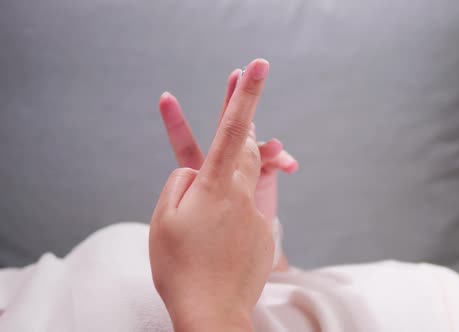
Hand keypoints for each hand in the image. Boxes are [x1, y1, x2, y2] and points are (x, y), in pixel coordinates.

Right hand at [150, 59, 272, 331]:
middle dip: (243, 116)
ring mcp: (256, 213)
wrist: (213, 311)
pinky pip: (251, 207)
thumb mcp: (163, 219)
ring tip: (224, 171)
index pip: (231, 129)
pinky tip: (220, 236)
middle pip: (247, 146)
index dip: (244, 96)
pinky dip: (237, 208)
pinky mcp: (264, 231)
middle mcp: (241, 194)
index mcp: (215, 186)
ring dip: (242, 160)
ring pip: (252, 174)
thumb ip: (180, 183)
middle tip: (240, 86)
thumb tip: (195, 171)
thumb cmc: (179, 267)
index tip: (257, 67)